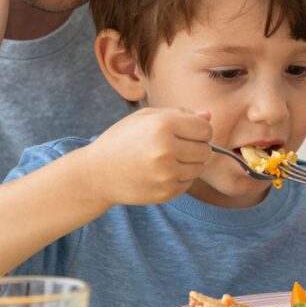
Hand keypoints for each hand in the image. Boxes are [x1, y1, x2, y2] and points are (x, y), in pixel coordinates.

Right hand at [80, 108, 213, 206]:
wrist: (97, 174)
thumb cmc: (123, 140)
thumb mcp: (146, 118)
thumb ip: (179, 114)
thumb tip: (208, 116)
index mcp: (163, 125)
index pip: (205, 129)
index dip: (199, 130)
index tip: (186, 132)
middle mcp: (166, 150)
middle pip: (206, 149)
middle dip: (195, 147)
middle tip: (175, 147)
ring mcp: (166, 174)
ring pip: (200, 167)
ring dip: (189, 163)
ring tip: (167, 159)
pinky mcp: (166, 192)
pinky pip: (189, 183)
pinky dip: (180, 177)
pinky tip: (161, 173)